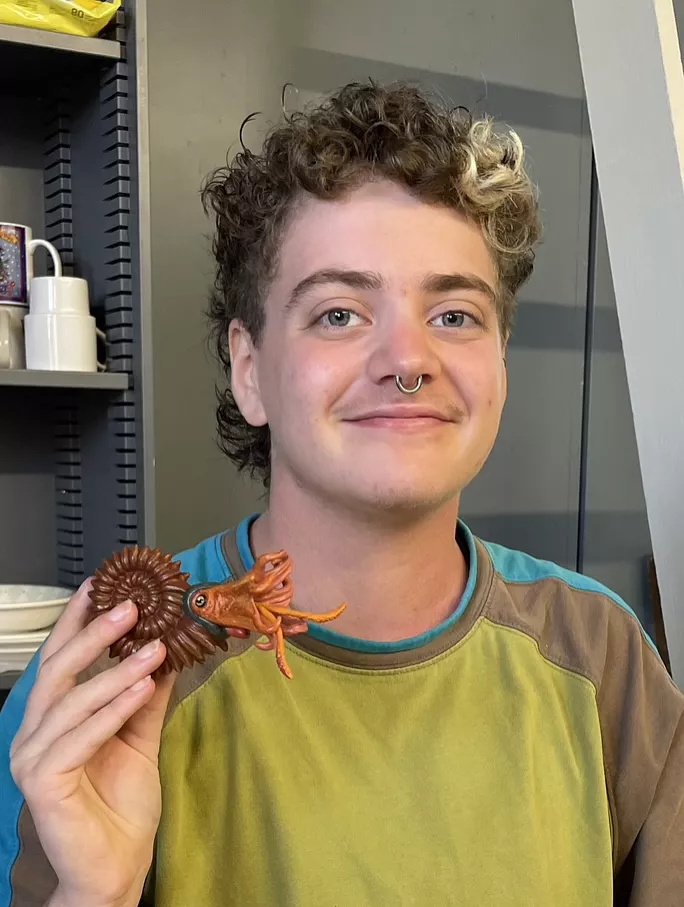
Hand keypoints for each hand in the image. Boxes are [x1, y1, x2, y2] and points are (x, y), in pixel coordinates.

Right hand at [9, 579, 174, 906]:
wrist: (116, 867)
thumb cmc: (121, 804)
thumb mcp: (140, 735)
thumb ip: (146, 694)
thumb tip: (166, 646)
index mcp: (53, 718)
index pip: (61, 660)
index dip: (76, 620)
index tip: (100, 584)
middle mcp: (35, 733)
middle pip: (58, 670)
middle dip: (93, 632)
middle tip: (131, 604)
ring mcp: (33, 759)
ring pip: (71, 701)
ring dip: (115, 670)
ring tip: (154, 647)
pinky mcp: (43, 783)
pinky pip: (79, 738)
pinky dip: (112, 709)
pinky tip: (143, 687)